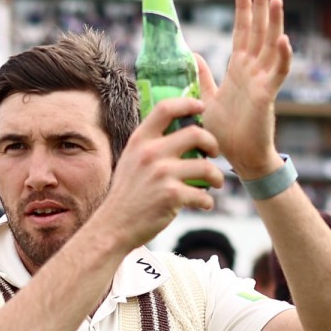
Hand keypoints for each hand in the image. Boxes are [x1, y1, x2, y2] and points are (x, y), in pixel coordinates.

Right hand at [96, 96, 223, 248]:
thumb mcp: (130, 160)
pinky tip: (203, 204)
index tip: (200, 108)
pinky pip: (203, 195)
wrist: (114, 226)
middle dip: (212, 143)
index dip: (187, 104)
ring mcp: (162, 174)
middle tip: (214, 153)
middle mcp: (151, 153)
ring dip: (216, 176)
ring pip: (205, 167)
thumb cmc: (127, 194)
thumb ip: (150, 145)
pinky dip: (207, 201)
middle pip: (195, 133)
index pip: (165, 108)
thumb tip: (178, 131)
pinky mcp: (172, 195)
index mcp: (140, 141)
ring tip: (215, 183)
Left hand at [197, 0, 292, 179]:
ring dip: (274, 23)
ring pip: (270, 46)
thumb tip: (193, 55)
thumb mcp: (207, 99)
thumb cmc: (225, 132)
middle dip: (259, 7)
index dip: (242, 11)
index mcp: (238, 70)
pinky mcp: (267, 96)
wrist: (239, 158)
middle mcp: (252, 71)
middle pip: (258, 32)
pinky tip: (283, 39)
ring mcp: (262, 82)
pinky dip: (282, 57)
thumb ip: (203, 77)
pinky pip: (278, 73)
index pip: (241, 33)